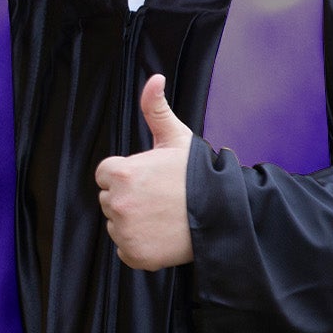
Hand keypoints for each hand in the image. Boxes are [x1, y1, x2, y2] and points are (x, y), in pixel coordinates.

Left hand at [94, 74, 194, 269]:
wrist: (225, 215)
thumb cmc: (198, 175)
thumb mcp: (176, 138)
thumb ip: (155, 108)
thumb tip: (155, 78)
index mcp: (120, 172)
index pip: (107, 175)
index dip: (129, 175)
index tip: (152, 179)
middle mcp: (116, 202)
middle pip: (109, 199)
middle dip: (130, 198)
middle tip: (161, 198)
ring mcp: (124, 230)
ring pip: (117, 223)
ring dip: (134, 221)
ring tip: (164, 216)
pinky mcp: (134, 254)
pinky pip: (125, 248)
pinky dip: (140, 245)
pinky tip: (162, 235)